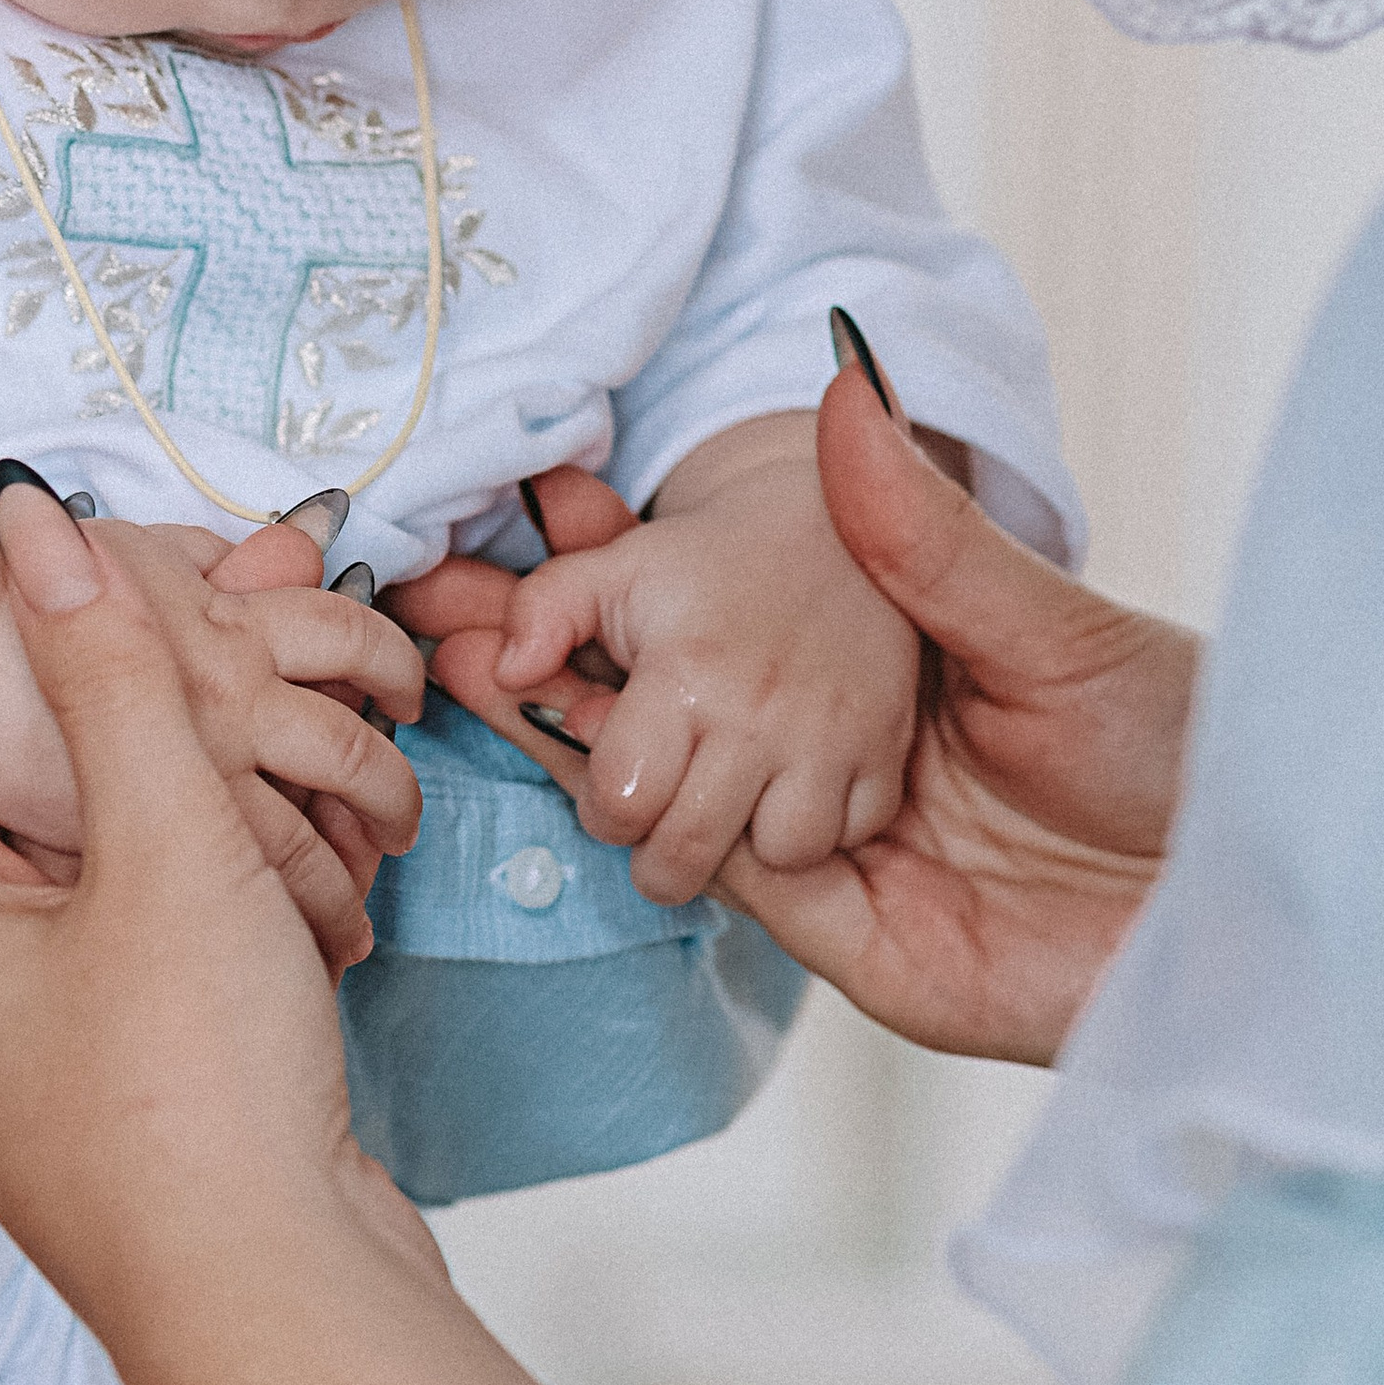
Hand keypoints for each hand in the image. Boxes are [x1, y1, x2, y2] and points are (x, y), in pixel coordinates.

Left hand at [0, 481, 433, 1350]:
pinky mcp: (124, 1093)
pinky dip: (233, 914)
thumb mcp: (161, 840)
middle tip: (259, 710)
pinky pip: (164, 955)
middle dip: (160, 749)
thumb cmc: (193, 1091)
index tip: (173, 633)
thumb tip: (26, 510)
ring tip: (303, 805)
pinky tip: (313, 908)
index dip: (66, 669)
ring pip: (119, 875)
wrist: (283, 1313)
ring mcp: (33, 1052)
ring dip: (213, 830)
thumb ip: (109, 666)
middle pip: (44, 796)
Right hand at [408, 376, 1198, 1063]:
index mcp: (886, 678)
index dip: (628, 578)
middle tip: (455, 586)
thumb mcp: (1042, 617)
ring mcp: (848, 862)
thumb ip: (919, 523)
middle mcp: (847, 766)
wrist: (1280, 903)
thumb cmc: (1192, 750)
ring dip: (584, 738)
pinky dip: (661, 825)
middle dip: (566, 657)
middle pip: (678, 716)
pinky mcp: (864, 949)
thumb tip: (846, 371)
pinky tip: (587, 754)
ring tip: (476, 656)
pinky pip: (738, 887)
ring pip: (679, 802)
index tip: (541, 505)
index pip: (724, 626)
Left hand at [482, 412, 916, 903]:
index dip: (603, 806)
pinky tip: (793, 786)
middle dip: (659, 855)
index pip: (618, 801)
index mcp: (682, 673)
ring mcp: (831, 738)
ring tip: (731, 802)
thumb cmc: (701, 564)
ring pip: (777, 857)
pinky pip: (847, 839)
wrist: (829, 528)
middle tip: (661, 820)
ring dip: (747, 843)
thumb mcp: (608, 570)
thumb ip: (537, 614)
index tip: (616, 784)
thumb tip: (498, 673)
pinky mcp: (885, 753)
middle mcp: (758, 714)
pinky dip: (819, 828)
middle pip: (686, 854)